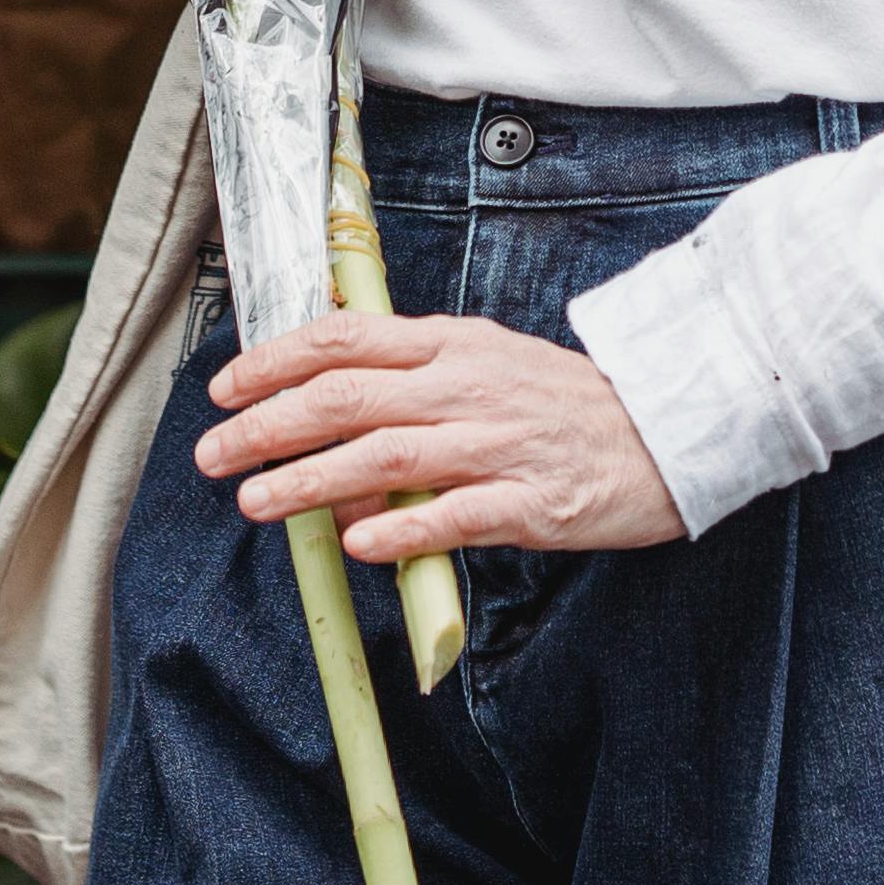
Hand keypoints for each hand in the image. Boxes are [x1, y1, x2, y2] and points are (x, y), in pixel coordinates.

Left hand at [198, 311, 679, 559]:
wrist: (671, 429)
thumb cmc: (569, 404)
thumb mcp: (489, 365)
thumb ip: (413, 382)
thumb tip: (328, 418)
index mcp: (454, 345)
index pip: (346, 339)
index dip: (274, 362)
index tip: (223, 389)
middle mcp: (468, 386)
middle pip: (348, 396)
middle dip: (268, 425)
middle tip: (212, 454)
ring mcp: (500, 444)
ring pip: (385, 457)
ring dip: (310, 480)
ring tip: (255, 502)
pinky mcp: (532, 502)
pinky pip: (453, 517)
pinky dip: (399, 530)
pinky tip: (355, 545)